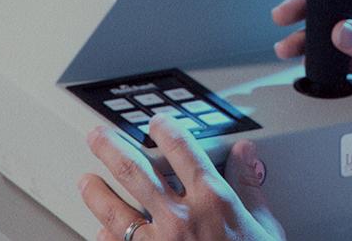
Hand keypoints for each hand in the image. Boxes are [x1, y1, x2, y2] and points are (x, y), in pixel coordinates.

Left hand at [79, 114, 284, 240]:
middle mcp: (182, 217)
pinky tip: (98, 230)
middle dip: (111, 148)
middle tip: (98, 137)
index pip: (181, 148)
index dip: (164, 128)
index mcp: (213, 199)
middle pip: (135, 171)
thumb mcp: (264, 226)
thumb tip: (245, 154)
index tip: (156, 123)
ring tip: (86, 181)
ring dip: (96, 192)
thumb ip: (250, 186)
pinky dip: (104, 237)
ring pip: (116, 210)